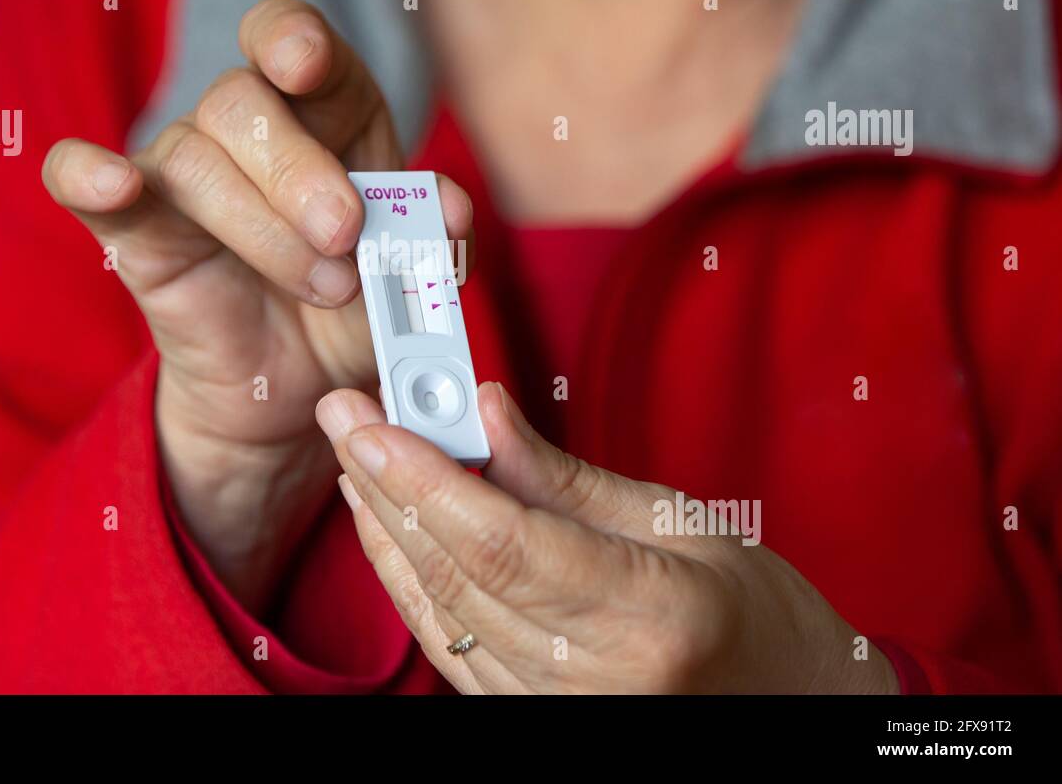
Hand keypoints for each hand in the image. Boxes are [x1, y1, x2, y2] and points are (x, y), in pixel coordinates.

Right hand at [41, 0, 472, 610]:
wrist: (304, 384)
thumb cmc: (359, 307)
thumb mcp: (411, 276)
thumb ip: (434, 239)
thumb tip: (450, 210)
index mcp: (322, 111)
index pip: (288, 38)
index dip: (292, 38)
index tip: (305, 65)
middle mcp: (246, 128)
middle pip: (240, 100)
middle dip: (297, 172)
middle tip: (344, 237)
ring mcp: (183, 175)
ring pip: (193, 157)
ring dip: (262, 229)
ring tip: (324, 284)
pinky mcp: (135, 230)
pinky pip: (82, 181)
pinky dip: (86, 173)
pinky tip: (109, 180)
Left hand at [316, 383, 898, 693]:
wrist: (785, 704)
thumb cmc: (755, 613)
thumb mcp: (680, 523)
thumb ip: (567, 477)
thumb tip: (486, 411)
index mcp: (648, 620)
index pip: (504, 545)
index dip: (426, 480)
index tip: (374, 423)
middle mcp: (593, 682)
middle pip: (456, 575)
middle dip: (385, 488)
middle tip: (345, 418)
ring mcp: (556, 712)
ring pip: (436, 614)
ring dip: (386, 530)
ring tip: (357, 456)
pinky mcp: (528, 718)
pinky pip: (447, 645)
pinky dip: (409, 579)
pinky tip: (389, 524)